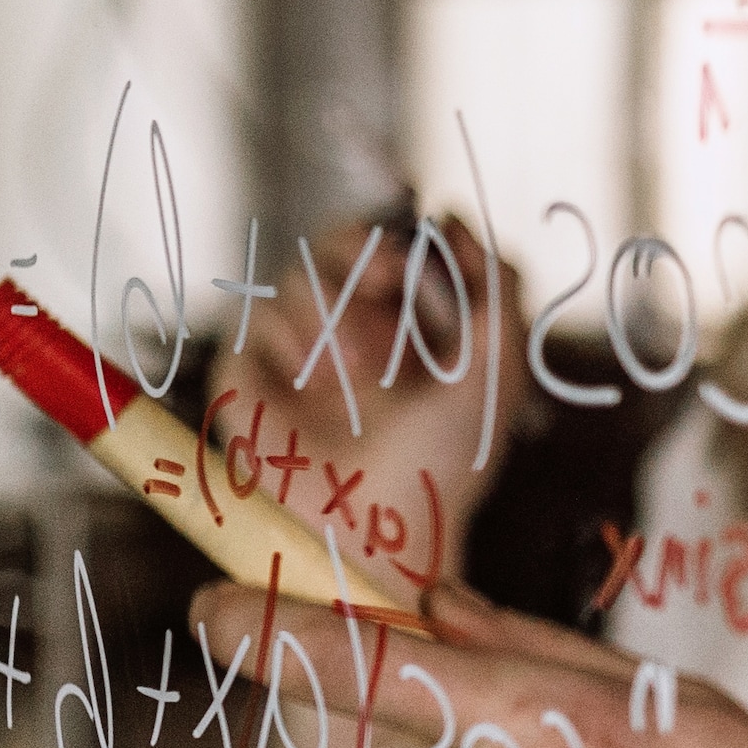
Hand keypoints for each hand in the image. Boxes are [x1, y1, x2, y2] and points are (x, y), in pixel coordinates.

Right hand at [216, 212, 530, 561]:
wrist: (380, 531)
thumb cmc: (446, 462)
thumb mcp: (498, 372)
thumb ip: (499, 288)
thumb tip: (453, 216)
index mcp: (412, 327)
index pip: (396, 245)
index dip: (402, 238)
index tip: (415, 256)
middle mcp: (353, 332)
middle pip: (341, 242)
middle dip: (362, 250)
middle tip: (384, 276)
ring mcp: (299, 352)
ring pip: (299, 275)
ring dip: (334, 311)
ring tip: (358, 371)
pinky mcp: (249, 376)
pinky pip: (253, 318)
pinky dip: (288, 340)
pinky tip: (314, 384)